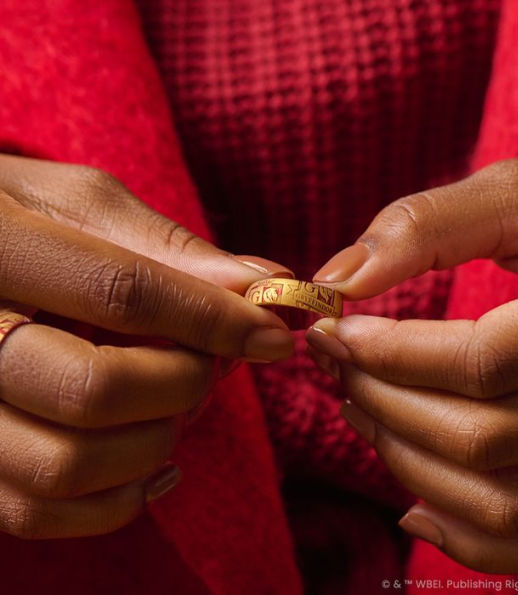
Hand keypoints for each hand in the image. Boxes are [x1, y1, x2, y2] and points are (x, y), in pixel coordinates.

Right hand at [0, 154, 293, 538]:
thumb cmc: (22, 216)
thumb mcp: (82, 206)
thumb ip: (169, 247)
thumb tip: (265, 280)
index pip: (121, 294)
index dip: (213, 320)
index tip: (274, 336)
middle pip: (94, 390)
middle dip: (183, 384)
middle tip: (211, 365)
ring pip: (67, 465)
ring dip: (154, 443)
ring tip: (176, 408)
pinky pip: (39, 511)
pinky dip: (118, 500)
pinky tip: (152, 463)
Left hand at [306, 149, 517, 573]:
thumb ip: (425, 227)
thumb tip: (336, 279)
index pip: (483, 362)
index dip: (390, 353)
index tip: (335, 331)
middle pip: (483, 438)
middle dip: (384, 402)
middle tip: (336, 363)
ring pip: (504, 501)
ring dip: (409, 464)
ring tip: (360, 409)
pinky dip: (467, 536)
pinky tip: (413, 501)